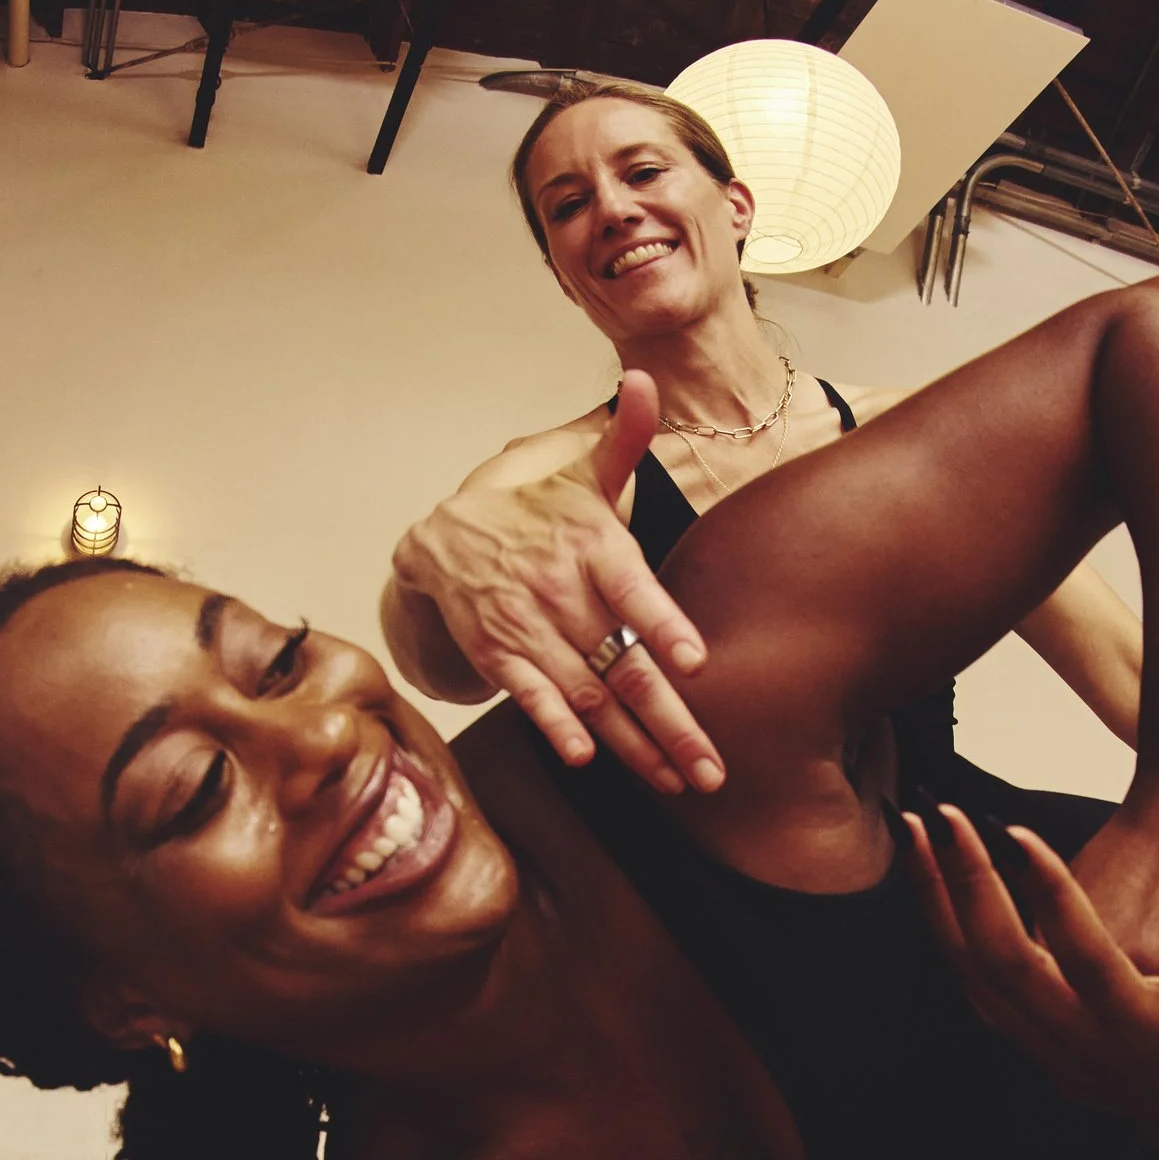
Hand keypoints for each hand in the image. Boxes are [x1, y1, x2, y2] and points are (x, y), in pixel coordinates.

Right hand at [386, 374, 723, 794]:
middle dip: (671, 722)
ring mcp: (529, 629)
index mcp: (591, 545)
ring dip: (634, 744)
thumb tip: (645, 380)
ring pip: (590, 695)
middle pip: (624, 664)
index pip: (631, 588)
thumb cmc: (539, 511)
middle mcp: (561, 592)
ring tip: (678, 780)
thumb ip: (624, 439)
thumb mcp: (581, 475)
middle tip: (713, 770)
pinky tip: (586, 759)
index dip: (661, 624)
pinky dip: (555, 728)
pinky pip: (532, 697)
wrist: (446, 535)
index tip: (694, 662)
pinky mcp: (501, 657)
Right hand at [906, 805, 1158, 1159]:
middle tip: (939, 814)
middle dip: (965, 883)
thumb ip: (1040, 998)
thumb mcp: (1081, 1045)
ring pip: (1088, 965)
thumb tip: (989, 929)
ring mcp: (1149, 1038)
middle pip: (1004, 961)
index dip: (933, 897)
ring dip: (1048, 896)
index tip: (911, 832)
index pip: (970, 963)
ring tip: (1018, 833)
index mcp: (1046, 1038)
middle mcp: (1083, 1043)